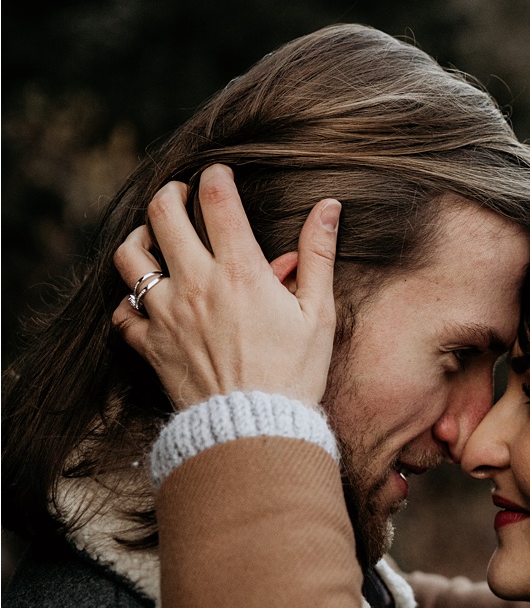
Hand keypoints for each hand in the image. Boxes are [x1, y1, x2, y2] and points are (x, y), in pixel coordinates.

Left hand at [111, 167, 340, 412]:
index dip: (215, 175)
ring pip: (129, 257)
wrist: (254, 433)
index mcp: (239, 270)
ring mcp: (167, 315)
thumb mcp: (319, 314)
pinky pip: (122, 314)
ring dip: (139, 239)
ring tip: (154, 238)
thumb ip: (319, 254)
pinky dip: (129, 301)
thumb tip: (329, 207)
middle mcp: (196, 284)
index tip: (220, 174)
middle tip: (181, 195)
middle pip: (161, 213)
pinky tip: (146, 300)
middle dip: (170, 193)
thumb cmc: (293, 374)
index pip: (216, 197)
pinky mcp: (151, 346)